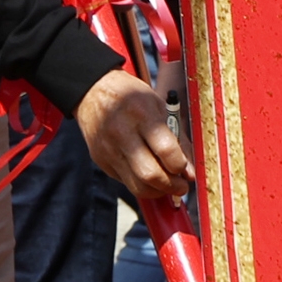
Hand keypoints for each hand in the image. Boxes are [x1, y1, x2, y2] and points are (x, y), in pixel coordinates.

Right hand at [75, 64, 196, 197]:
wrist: (92, 90)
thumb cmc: (133, 98)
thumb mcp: (160, 108)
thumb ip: (179, 141)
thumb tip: (190, 174)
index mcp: (141, 114)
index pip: (166, 151)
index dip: (181, 166)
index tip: (186, 170)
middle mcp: (121, 132)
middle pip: (151, 175)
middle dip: (172, 186)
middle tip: (181, 186)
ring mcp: (107, 148)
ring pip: (137, 186)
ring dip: (158, 191)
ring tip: (166, 183)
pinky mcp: (99, 159)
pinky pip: (125, 182)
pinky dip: (140, 183)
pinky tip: (146, 172)